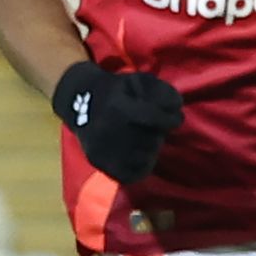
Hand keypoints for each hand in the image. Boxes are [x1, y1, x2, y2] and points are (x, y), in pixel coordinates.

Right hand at [51, 59, 184, 183]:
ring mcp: (101, 149)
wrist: (79, 100)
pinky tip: (139, 154)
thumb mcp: (142, 81)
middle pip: (151, 141)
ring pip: (143, 158)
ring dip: (150, 149)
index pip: (154, 119)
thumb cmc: (117, 90)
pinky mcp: (98, 162)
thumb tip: (176, 110)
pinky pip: (130, 174)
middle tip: (153, 128)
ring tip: (144, 138)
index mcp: (118, 107)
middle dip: (158, 134)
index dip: (170, 120)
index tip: (175, 119)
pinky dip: (140, 166)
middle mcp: (108, 130)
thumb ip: (164, 93)